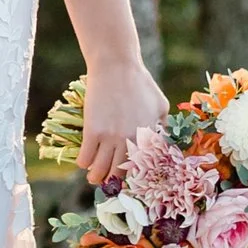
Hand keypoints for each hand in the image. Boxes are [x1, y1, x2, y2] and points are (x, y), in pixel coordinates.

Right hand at [79, 65, 167, 189]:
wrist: (116, 66)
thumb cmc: (140, 83)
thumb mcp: (161, 105)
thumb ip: (163, 127)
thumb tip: (164, 143)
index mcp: (147, 137)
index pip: (140, 169)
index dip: (132, 177)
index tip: (126, 178)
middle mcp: (129, 141)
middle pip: (119, 173)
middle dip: (113, 181)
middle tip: (108, 181)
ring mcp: (110, 137)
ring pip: (100, 170)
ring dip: (95, 177)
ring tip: (93, 177)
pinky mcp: (92, 130)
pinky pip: (85, 157)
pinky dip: (83, 163)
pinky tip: (84, 162)